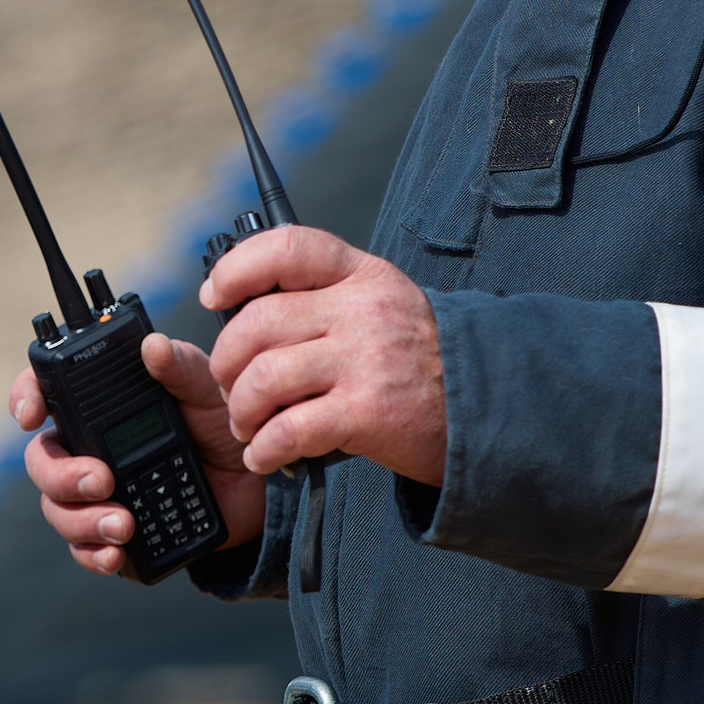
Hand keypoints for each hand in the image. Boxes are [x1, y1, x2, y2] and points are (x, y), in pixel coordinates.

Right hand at [12, 333, 268, 576]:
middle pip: (43, 463)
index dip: (25, 397)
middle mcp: (90, 449)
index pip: (47, 393)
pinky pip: (85, 550)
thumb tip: (153, 347)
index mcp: (102, 406)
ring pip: (59, 510)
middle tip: (102, 480)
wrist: (255, 483)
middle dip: (61, 476)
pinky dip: (94, 554)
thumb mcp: (206, 389)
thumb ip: (179, 368)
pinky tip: (116, 555)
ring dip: (81, 520)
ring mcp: (100, 494)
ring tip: (124, 524)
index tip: (29, 416)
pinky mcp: (116, 534)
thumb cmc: (222, 423)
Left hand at [202, 226, 446, 485]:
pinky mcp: (367, 414)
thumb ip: (325, 297)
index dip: (236, 268)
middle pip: (258, 321)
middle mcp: (361, 311)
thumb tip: (245, 309)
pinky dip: (264, 448)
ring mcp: (364, 361)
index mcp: (361, 275)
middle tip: (231, 385)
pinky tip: (266, 454)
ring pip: (263, 376)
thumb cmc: (422, 359)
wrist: (489, 407)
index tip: (214, 296)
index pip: (286, 248)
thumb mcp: (383, 303)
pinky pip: (289, 429)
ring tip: (248, 426)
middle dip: (227, 360)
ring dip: (241, 410)